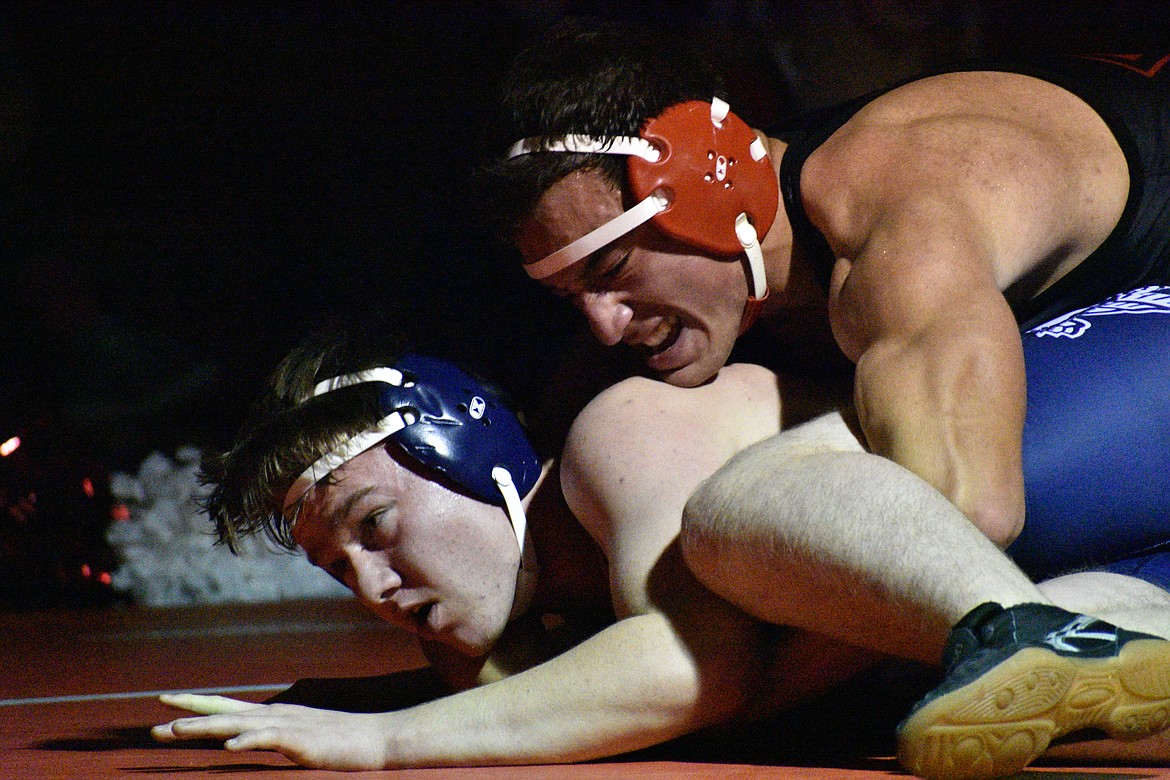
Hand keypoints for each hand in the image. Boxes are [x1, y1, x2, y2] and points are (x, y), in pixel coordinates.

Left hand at [153, 695, 388, 769]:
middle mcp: (275, 715)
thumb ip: (278, 736)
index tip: (166, 703)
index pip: (227, 707)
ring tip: (175, 731)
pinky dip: (247, 739)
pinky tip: (229, 745)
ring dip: (204, 726)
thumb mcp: (302, 738)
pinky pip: (269, 739)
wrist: (379, 737)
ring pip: (237, 723)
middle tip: (154, 721)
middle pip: (224, 712)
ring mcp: (288, 726)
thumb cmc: (344, 741)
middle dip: (188, 715)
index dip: (197, 705)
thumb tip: (253, 738)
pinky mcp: (301, 741)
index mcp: (273, 716)